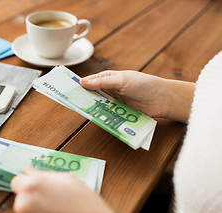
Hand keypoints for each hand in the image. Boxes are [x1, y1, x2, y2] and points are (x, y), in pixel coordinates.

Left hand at [11, 166, 138, 212]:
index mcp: (31, 185)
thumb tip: (28, 170)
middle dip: (32, 199)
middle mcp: (23, 204)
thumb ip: (43, 174)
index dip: (27, 184)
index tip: (37, 188)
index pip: (16, 182)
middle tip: (52, 202)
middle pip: (20, 198)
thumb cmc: (84, 203)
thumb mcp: (67, 180)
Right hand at [80, 70, 194, 122]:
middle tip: (70, 102)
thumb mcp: (121, 80)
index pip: (89, 81)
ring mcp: (114, 102)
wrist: (163, 99)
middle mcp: (109, 90)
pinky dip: (101, 115)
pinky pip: (106, 114)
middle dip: (82, 98)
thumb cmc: (144, 84)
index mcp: (108, 78)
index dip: (78, 84)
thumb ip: (102, 82)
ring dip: (91, 107)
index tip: (66, 89)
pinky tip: (94, 117)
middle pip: (91, 94)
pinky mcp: (119, 112)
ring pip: (97, 105)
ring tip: (80, 110)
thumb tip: (82, 82)